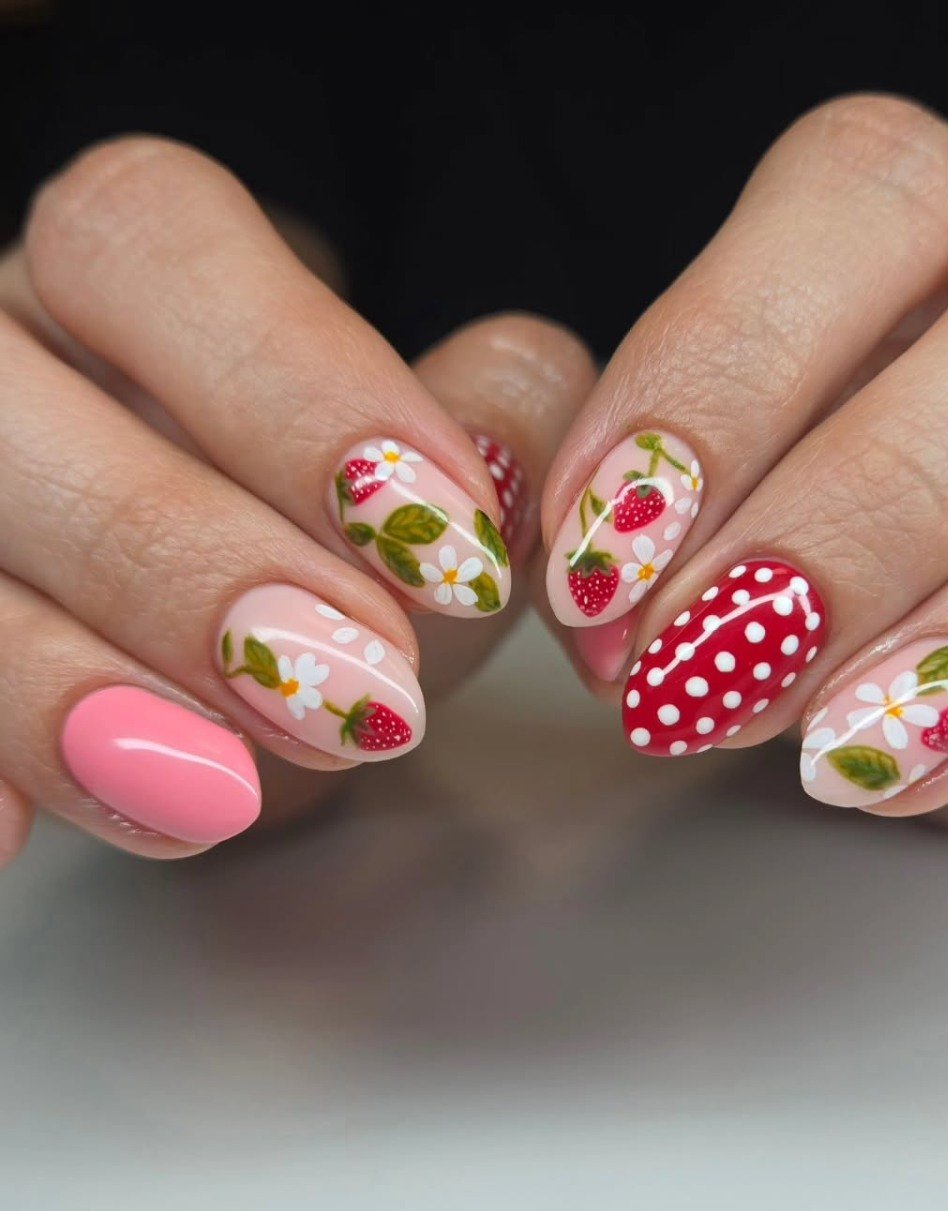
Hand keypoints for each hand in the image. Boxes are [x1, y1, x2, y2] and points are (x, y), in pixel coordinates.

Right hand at [0, 137, 593, 864]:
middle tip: (362, 688)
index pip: (152, 238)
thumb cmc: (350, 526)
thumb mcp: (446, 469)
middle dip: (182, 557)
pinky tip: (16, 835)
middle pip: (5, 400)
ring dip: (67, 686)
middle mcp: (7, 366)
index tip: (446, 543)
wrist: (265, 621)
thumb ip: (498, 422)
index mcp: (127, 272)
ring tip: (229, 787)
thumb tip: (498, 460)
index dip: (295, 387)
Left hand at [540, 92, 947, 825]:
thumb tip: (588, 587)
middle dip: (852, 515)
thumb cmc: (779, 477)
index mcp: (920, 220)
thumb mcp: (681, 466)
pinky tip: (930, 772)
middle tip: (694, 673)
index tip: (600, 553)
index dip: (721, 371)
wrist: (934, 533)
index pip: (857, 197)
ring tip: (818, 751)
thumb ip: (625, 490)